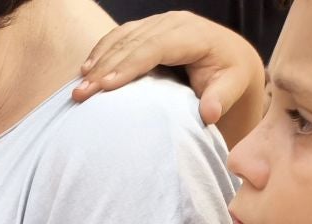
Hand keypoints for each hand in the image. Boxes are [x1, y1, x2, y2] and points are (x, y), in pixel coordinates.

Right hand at [74, 12, 265, 138]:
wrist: (229, 58)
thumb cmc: (228, 77)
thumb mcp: (232, 88)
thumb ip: (221, 98)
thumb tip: (210, 113)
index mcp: (195, 34)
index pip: (157, 47)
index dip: (130, 65)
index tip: (106, 86)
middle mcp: (174, 23)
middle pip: (133, 43)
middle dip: (105, 68)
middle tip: (82, 93)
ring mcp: (159, 23)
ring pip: (122, 38)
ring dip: (98, 61)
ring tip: (79, 86)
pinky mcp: (147, 28)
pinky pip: (119, 36)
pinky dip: (101, 52)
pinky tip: (85, 69)